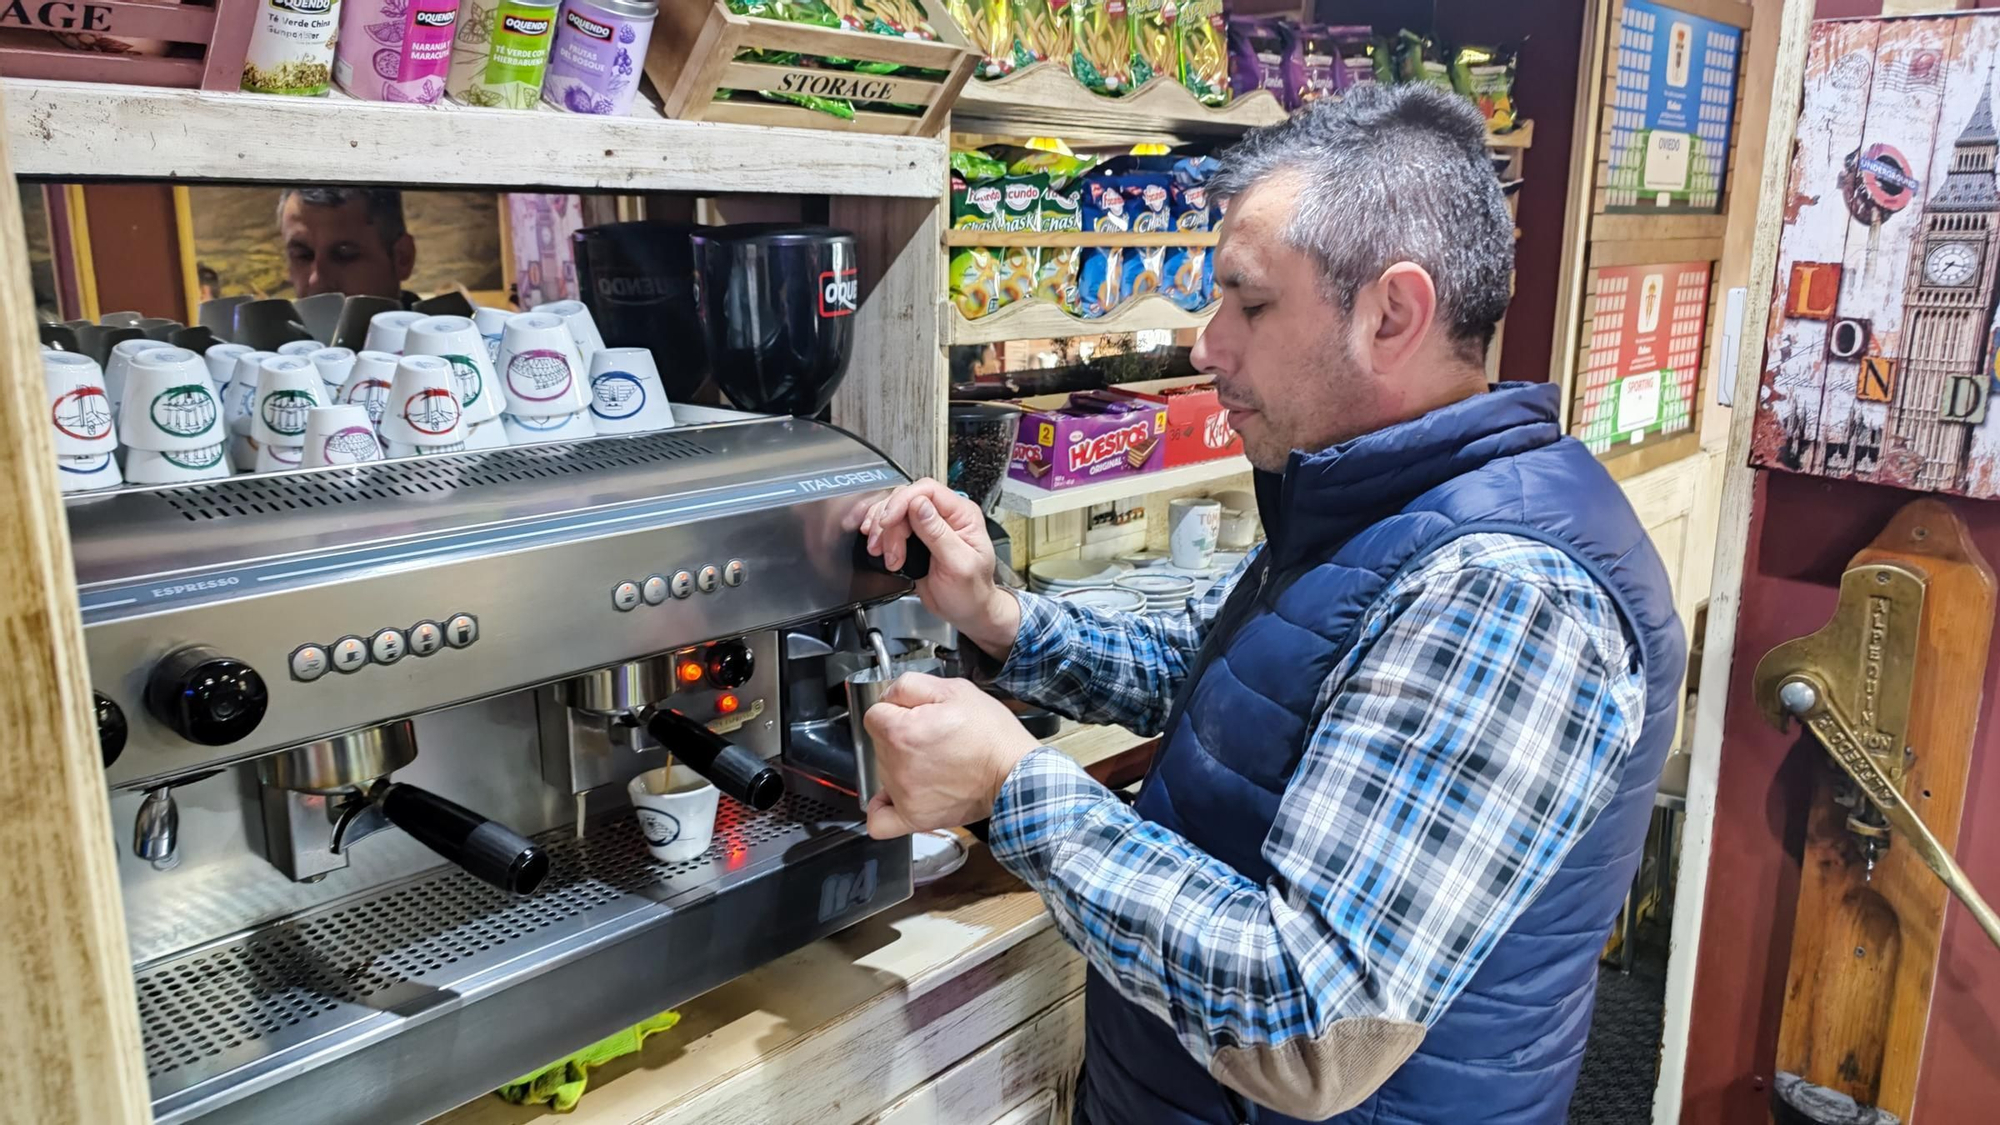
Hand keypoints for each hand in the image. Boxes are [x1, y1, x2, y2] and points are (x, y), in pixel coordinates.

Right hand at [859, 479, 1020, 656]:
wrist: (968, 612)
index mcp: (963, 514)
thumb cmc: (972, 592)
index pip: (927, 490)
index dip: (902, 502)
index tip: (887, 522)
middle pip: (906, 499)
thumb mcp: (958, 565)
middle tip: (888, 551)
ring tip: (884, 554)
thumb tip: (919, 505)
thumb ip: (938, 534)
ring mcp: (929, 525)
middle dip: (890, 523)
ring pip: (895, 511)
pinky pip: (892, 526)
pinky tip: (880, 550)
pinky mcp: (915, 538)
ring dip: (883, 532)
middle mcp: (945, 515)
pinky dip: (881, 536)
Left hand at [861, 673, 1039, 837]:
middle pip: (879, 743)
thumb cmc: (991, 734)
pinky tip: (895, 795)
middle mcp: (896, 766)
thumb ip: (909, 685)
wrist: (1015, 773)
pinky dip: (883, 807)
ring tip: (935, 760)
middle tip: (934, 735)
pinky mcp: (915, 817)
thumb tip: (887, 696)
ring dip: (900, 764)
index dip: (896, 709)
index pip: (874, 714)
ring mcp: (904, 795)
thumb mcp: (955, 689)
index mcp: (901, 732)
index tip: (916, 713)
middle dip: (900, 735)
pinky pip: (880, 821)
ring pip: (883, 771)